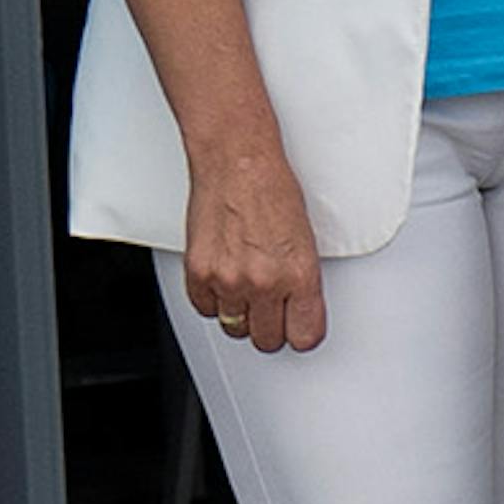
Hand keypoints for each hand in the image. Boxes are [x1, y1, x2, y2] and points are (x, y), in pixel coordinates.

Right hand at [178, 146, 331, 357]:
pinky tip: (224, 279)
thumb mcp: (305, 239)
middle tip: (271, 308)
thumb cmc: (271, 190)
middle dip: (270, 327)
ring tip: (247, 287)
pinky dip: (213, 300)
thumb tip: (298, 310)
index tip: (298, 328)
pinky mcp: (198, 273)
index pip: (304, 336)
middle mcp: (264, 281)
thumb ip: (300, 280)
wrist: (236, 162)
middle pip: (267, 340)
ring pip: (235, 328)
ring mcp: (228, 279)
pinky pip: (205, 310)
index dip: (301, 334)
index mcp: (299, 274)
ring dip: (241, 313)